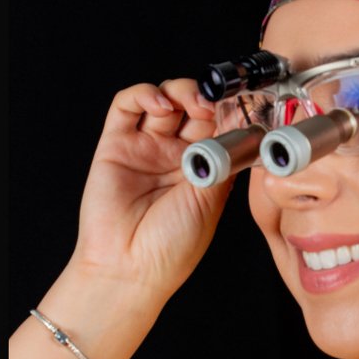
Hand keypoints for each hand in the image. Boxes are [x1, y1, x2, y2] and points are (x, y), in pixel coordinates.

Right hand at [66, 80, 235, 303]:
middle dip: (205, 96)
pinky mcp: (114, 145)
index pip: (217, 122)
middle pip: (190, 105)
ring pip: (162, 98)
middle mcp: (173, 154)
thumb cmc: (172, 246)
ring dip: (179, 91)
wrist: (131, 268)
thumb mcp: (214, 198)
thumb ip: (225, 156)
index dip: (228, 107)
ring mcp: (143, 148)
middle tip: (215, 103)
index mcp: (202, 168)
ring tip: (191, 103)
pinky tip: (160, 104)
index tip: (243, 101)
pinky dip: (143, 94)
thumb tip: (244, 121)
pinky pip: (125, 106)